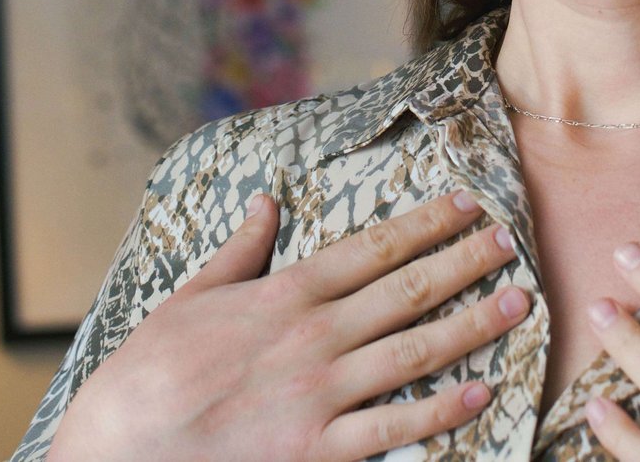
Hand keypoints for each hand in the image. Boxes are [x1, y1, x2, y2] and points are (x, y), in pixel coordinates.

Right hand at [49, 189, 529, 461]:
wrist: (121, 448)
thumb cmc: (148, 373)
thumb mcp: (190, 296)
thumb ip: (240, 250)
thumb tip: (267, 202)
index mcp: (284, 294)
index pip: (373, 248)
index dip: (427, 224)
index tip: (466, 204)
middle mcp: (313, 336)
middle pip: (407, 290)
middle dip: (465, 262)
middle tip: (511, 240)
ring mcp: (320, 394)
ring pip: (415, 351)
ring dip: (473, 324)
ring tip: (518, 301)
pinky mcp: (319, 450)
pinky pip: (395, 427)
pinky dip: (443, 410)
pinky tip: (481, 392)